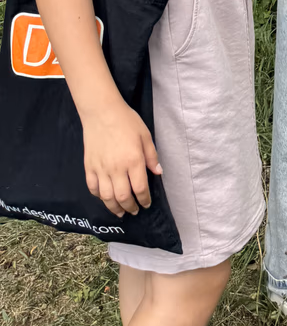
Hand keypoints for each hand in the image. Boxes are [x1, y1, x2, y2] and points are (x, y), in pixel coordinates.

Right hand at [82, 102, 161, 216]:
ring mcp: (100, 169)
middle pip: (123, 197)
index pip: (140, 188)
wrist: (101, 112)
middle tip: (134, 211)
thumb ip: (152, 156)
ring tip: (120, 212)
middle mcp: (116, 168)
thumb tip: (158, 173)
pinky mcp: (88, 167)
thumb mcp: (145, 136)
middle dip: (130, 207)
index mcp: (133, 161)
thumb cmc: (127, 122)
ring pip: (106, 197)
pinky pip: (93, 188)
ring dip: (114, 208)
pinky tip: (105, 198)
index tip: (147, 204)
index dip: (144, 199)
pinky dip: (99, 196)